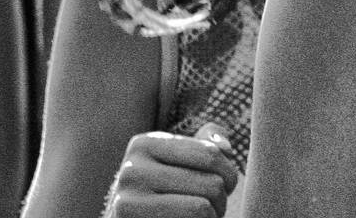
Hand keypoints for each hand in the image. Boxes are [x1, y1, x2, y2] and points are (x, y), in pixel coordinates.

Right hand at [105, 123, 239, 217]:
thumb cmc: (162, 194)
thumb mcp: (178, 162)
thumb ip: (204, 145)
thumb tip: (225, 147)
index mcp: (144, 144)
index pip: (211, 154)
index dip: (228, 175)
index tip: (223, 186)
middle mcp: (131, 170)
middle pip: (212, 183)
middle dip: (219, 200)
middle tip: (208, 207)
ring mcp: (127, 202)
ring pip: (202, 207)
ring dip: (211, 216)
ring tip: (199, 216)